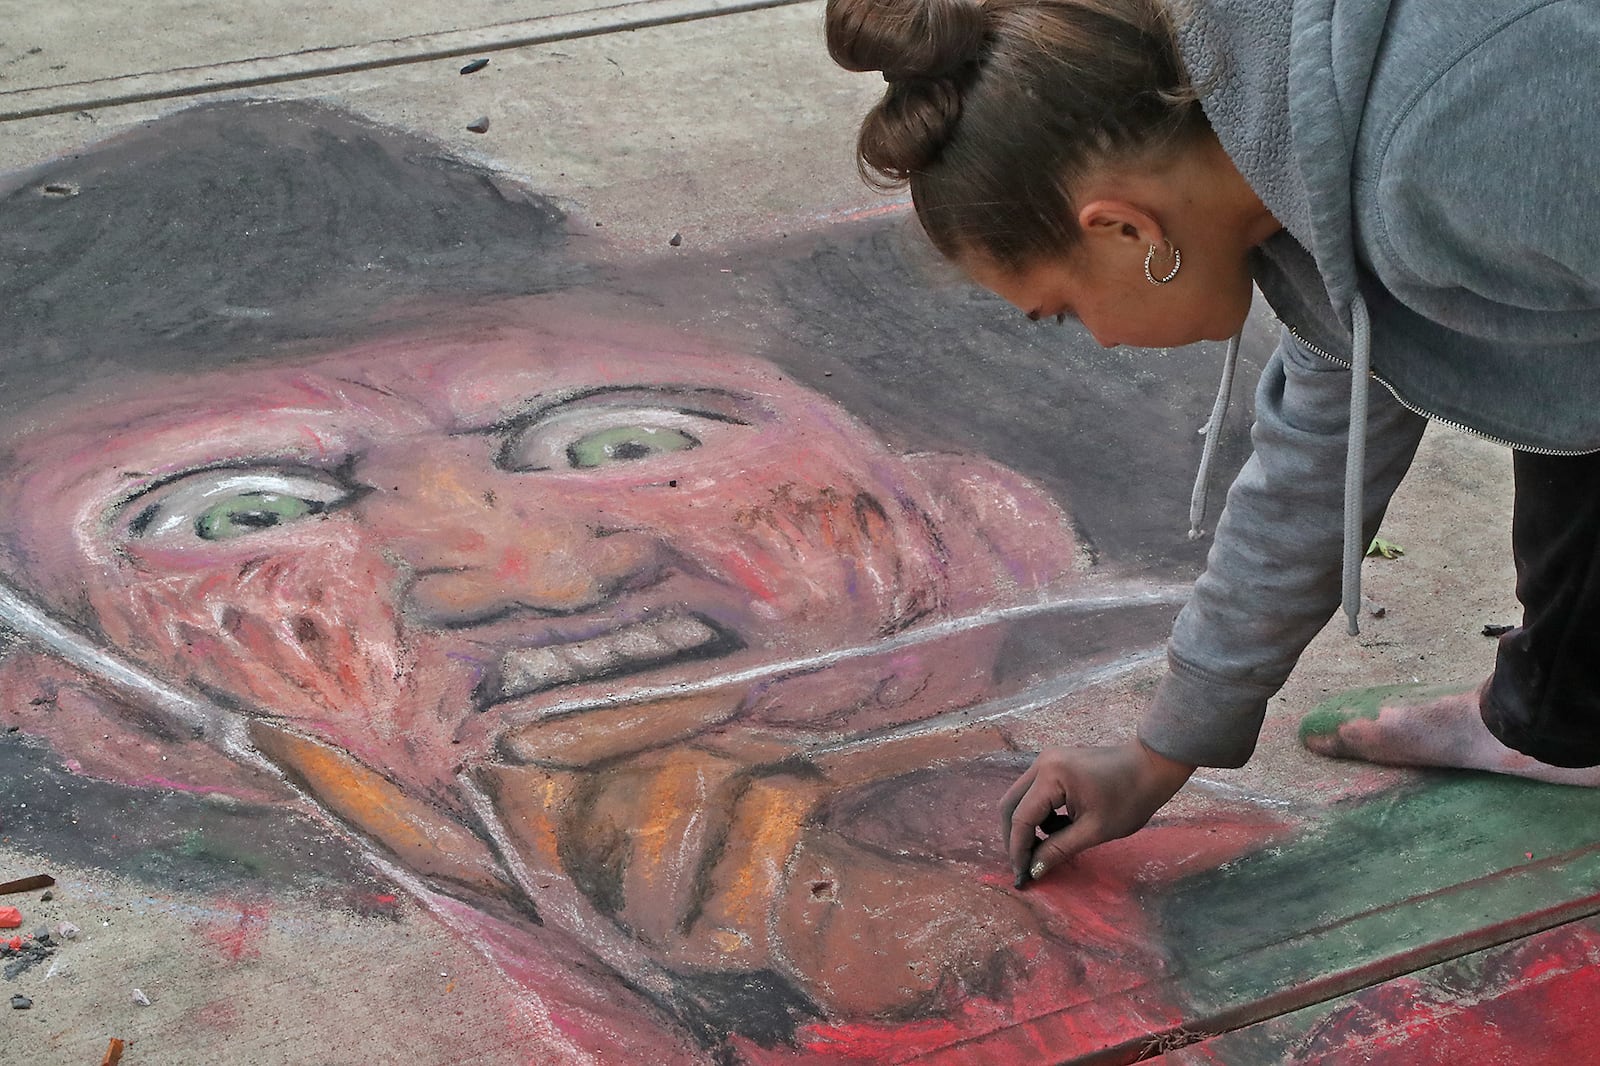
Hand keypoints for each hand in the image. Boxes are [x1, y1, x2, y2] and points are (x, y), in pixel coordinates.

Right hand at [999, 739, 1195, 884]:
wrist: (1152, 767)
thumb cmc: (1130, 799)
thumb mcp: (1094, 830)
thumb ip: (1058, 849)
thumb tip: (1033, 870)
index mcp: (1051, 776)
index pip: (1021, 818)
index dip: (1018, 849)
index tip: (1022, 874)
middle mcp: (1042, 763)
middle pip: (1010, 804)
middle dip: (1015, 837)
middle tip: (1024, 864)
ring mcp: (1046, 760)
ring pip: (1020, 798)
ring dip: (1026, 825)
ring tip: (1043, 849)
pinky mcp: (1054, 763)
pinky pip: (1035, 791)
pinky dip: (1038, 813)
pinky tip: (1057, 829)